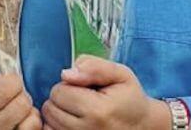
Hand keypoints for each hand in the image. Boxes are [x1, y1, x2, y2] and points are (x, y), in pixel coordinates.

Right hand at [0, 43, 39, 129]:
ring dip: (25, 107)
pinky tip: (18, 117)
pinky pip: (35, 129)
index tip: (1, 81)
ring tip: (11, 105)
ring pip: (31, 118)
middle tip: (6, 93)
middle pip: (21, 104)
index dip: (9, 79)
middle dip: (18, 92)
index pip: (5, 89)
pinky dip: (31, 120)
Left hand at [40, 55, 168, 129]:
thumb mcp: (120, 74)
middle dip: (62, 99)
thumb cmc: (128, 97)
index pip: (59, 92)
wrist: (142, 125)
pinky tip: (73, 121)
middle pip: (51, 108)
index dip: (69, 84)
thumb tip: (65, 74)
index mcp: (98, 110)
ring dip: (59, 113)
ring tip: (79, 110)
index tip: (85, 88)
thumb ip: (94, 67)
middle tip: (82, 99)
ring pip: (49, 122)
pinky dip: (57, 126)